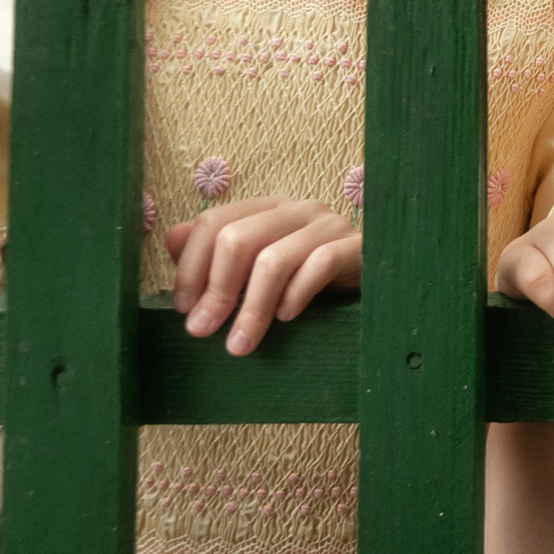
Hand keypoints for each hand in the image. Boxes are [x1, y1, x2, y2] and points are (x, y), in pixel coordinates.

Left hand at [167, 196, 360, 355]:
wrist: (382, 278)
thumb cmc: (313, 278)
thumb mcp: (260, 267)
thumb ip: (216, 252)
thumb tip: (172, 240)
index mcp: (267, 208)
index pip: (213, 222)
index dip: (190, 266)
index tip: (183, 308)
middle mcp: (297, 209)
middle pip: (237, 239)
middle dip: (216, 290)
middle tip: (202, 331)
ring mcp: (328, 225)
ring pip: (274, 260)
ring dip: (251, 309)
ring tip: (239, 344)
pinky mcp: (356, 247)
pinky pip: (319, 266)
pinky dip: (296, 295)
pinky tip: (287, 319)